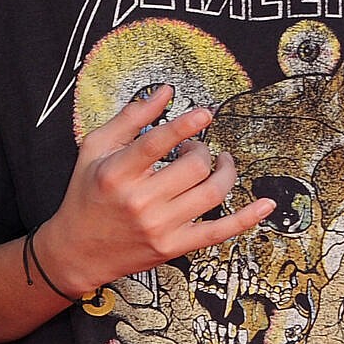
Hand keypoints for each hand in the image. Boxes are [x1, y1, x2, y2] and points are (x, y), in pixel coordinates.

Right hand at [40, 86, 273, 295]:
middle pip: (192, 167)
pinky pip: (219, 231)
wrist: (76, 250)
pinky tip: (266, 204)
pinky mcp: (173, 247)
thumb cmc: (86, 194)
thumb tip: (165, 92)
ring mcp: (159, 227)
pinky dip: (247, 218)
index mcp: (116, 173)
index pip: (156, 143)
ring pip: (211, 194)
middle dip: (201, 150)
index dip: (184, 126)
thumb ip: (129, 119)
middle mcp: (139, 201)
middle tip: (195, 148)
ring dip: (225, 173)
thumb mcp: (94, 150)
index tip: (205, 114)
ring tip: (221, 163)